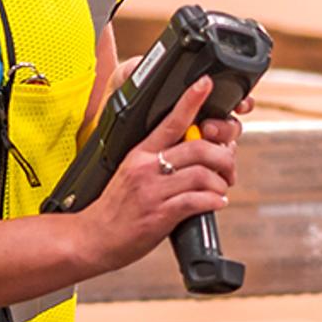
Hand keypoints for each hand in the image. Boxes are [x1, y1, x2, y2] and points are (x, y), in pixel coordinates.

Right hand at [68, 75, 235, 269]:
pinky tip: (216, 203)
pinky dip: (214, 201)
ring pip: (203, 174)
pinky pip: (198, 201)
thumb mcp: (130, 174)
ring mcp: (153, 191)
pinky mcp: (160, 214)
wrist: (92, 237)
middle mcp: (146, 168)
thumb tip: (191, 154)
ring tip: (221, 189)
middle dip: (224, 157)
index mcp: (140, 154)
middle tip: (229, 168)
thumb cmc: (114, 208)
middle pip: (198, 148)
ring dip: (221, 183)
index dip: (191, 100)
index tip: (205, 84)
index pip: (170, 120)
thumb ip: (157, 161)